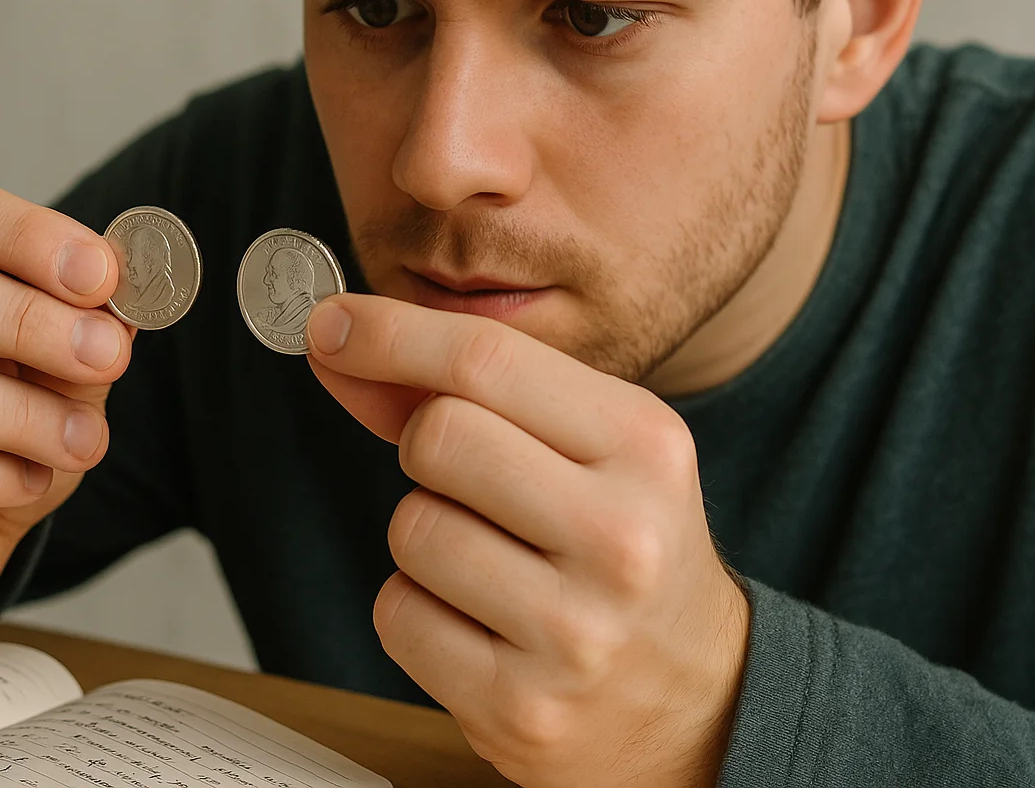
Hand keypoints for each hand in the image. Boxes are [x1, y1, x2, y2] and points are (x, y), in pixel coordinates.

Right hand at [0, 176, 137, 620]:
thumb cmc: (4, 421)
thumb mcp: (60, 362)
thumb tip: (122, 294)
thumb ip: (86, 323)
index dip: (27, 237)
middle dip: (27, 321)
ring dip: (20, 413)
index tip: (101, 276)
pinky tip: (28, 480)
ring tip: (84, 441)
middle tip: (108, 358)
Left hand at [306, 293, 750, 787]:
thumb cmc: (625, 548)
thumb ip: (467, 390)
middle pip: (438, 437)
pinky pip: (399, 616)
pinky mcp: (520, 708)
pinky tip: (479, 623)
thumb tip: (339, 340)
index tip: (333, 325)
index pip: (488, 359)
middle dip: (424, 449)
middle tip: (472, 484)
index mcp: (646, 447)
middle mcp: (622, 537)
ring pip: (411, 529)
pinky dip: (416, 611)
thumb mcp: (586, 448)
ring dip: (424, 537)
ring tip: (492, 563)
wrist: (701, 696)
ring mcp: (573, 633)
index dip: (392, 335)